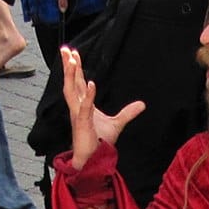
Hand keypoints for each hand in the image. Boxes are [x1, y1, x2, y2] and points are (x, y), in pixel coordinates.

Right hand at [61, 46, 144, 169]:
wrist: (94, 159)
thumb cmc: (99, 142)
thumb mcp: (117, 124)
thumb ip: (128, 113)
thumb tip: (142, 104)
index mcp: (82, 106)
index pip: (77, 83)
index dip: (75, 68)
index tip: (73, 54)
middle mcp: (77, 108)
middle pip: (71, 82)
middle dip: (68, 66)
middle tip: (66, 49)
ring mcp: (78, 115)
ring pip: (71, 91)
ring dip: (71, 75)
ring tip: (71, 60)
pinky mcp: (82, 124)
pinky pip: (85, 107)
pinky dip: (89, 95)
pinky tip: (91, 83)